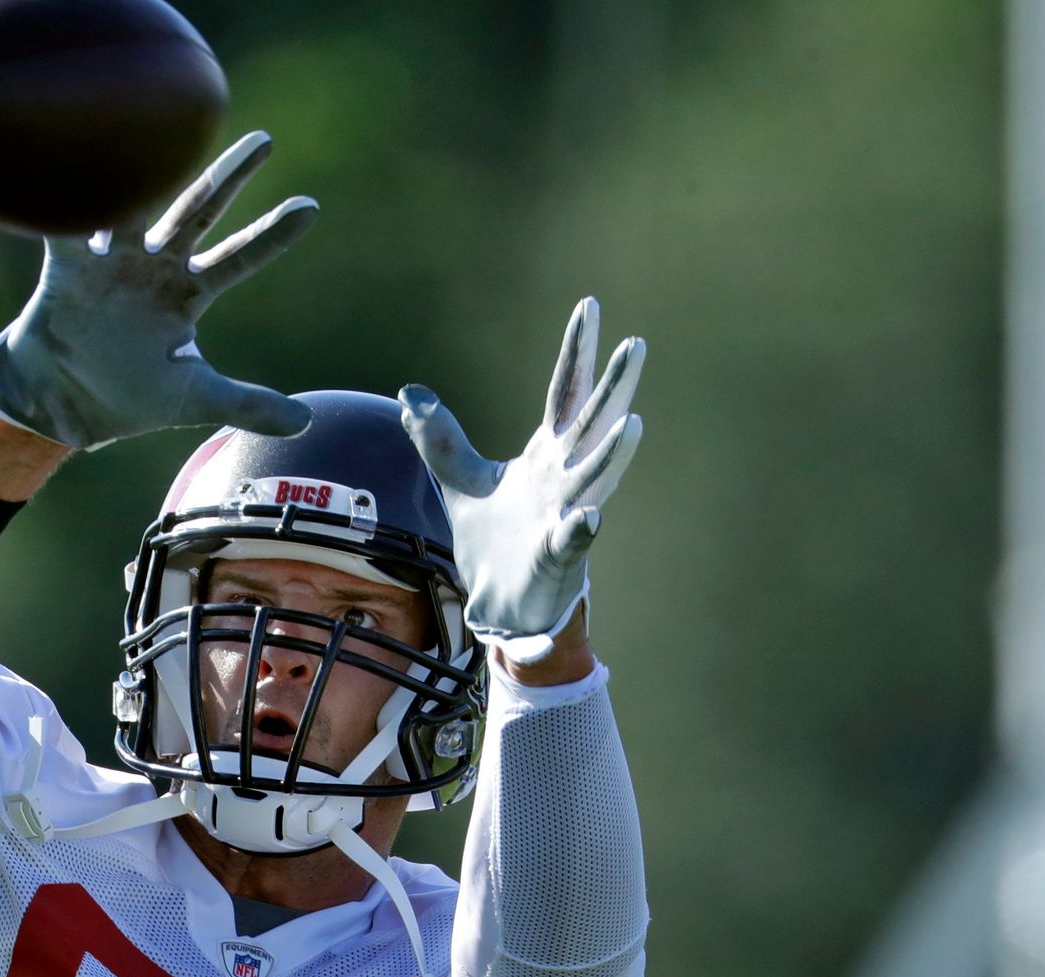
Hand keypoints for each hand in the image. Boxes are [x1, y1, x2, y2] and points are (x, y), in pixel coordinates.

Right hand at [0, 131, 316, 450]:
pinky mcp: (70, 266)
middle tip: (264, 140)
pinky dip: (74, 193)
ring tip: (172, 126)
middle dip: (230, 177)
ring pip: (141, 204)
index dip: (271, 235)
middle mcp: (155, 266)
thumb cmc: (127, 399)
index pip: (239, 259)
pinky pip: (72, 224)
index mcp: (186, 294)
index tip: (310, 206)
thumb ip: (245, 404)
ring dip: (156, 169)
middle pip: (199, 212)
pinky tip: (84, 154)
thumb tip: (305, 423)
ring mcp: (114, 261)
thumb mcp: (192, 399)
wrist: (62, 407)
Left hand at [398, 298, 644, 664]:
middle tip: (636, 345)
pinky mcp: (557, 556)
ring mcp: (564, 514)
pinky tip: (588, 517)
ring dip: (613, 454)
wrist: (499, 601)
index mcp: (545, 454)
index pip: (564, 393)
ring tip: (633, 423)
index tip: (588, 306)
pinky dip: (579, 529)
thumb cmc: (494, 540)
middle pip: (591, 425)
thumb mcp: (460, 481)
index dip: (576, 351)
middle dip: (614, 387)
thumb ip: (441, 439)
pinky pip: (572, 540)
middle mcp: (563, 477)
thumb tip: (408, 395)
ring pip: (595, 479)